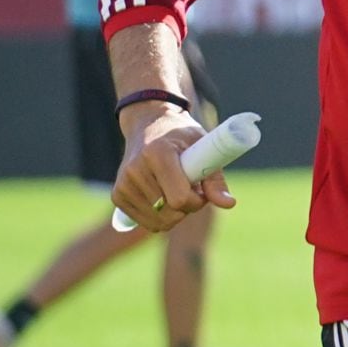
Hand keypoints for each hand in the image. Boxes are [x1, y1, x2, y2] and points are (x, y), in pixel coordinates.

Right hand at [109, 106, 234, 232]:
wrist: (148, 124)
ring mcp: (123, 184)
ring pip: (157, 222)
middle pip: (169, 213)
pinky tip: (162, 197)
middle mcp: (135, 170)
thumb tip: (229, 204)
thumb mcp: (202, 147)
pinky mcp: (117, 195)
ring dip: (174, 213)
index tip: (201, 190)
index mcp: (157, 154)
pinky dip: (159, 216)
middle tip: (191, 189)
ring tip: (176, 190)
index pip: (179, 198)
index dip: (197, 201)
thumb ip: (215, 178)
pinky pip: (145, 222)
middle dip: (187, 208)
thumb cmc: (180, 136)